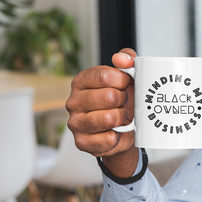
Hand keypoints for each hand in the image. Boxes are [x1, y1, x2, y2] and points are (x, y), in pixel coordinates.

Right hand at [66, 48, 138, 176]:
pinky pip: (108, 139)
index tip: (126, 84)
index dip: (122, 80)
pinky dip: (117, 136)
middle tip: (123, 103)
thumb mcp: (127, 76)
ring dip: (121, 118)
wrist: (124, 131)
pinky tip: (115, 132)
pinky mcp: (82, 142)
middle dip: (123, 100)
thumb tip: (121, 58)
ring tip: (119, 117)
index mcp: (81, 82)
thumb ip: (127, 58)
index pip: (103, 75)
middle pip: (108, 97)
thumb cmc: (122, 101)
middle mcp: (73, 102)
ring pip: (109, 118)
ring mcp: (75, 123)